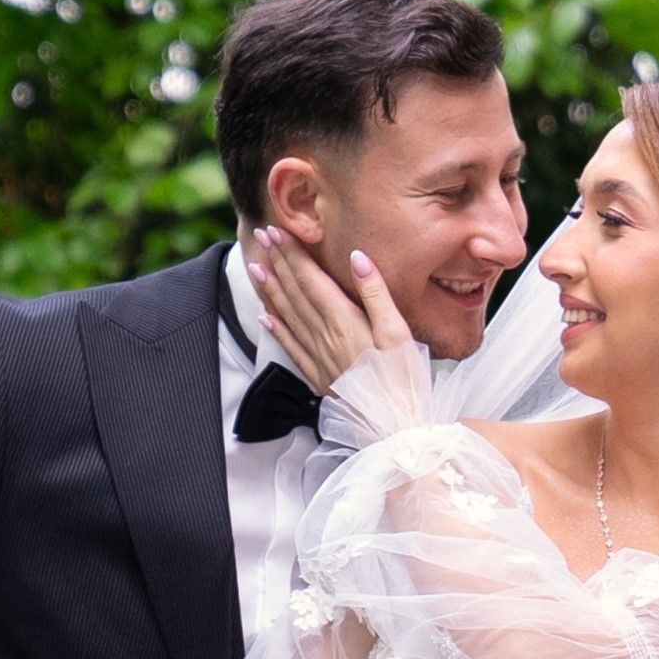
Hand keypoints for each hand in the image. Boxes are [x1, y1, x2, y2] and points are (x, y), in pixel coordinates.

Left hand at [247, 229, 411, 392]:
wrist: (392, 426)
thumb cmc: (402, 378)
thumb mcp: (398, 332)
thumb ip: (376, 294)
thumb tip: (357, 257)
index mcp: (343, 320)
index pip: (310, 279)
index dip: (292, 254)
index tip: (276, 231)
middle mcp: (324, 336)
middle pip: (296, 292)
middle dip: (278, 262)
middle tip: (262, 236)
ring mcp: (318, 357)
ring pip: (288, 316)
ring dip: (271, 290)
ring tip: (256, 267)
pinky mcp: (318, 376)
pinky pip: (291, 348)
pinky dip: (276, 330)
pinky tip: (265, 318)